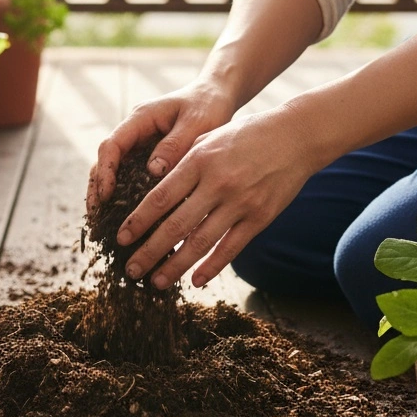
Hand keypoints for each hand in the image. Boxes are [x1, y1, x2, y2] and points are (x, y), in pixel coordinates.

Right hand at [87, 79, 237, 212]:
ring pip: (114, 172)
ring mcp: (139, 145)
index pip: (112, 145)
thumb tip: (153, 171)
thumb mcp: (196, 123)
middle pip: (105, 162)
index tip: (106, 196)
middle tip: (96, 220)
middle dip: (97, 190)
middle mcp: (134, 132)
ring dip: (107, 197)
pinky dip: (126, 197)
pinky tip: (129, 221)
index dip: (106, 172)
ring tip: (104, 226)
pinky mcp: (148, 157)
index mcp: (140, 118)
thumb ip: (174, 145)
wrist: (216, 97)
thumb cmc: (208, 105)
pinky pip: (131, 178)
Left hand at [115, 103, 316, 288]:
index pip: (160, 198)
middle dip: (149, 251)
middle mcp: (217, 183)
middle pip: (175, 226)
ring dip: (175, 266)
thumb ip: (182, 160)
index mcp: (198, 160)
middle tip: (130, 270)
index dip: (138, 221)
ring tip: (156, 282)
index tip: (121, 238)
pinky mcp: (260, 217)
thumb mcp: (209, 136)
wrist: (294, 136)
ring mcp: (240, 203)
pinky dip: (211, 267)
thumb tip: (154, 186)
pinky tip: (195, 280)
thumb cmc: (246, 134)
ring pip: (201, 243)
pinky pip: (231, 248)